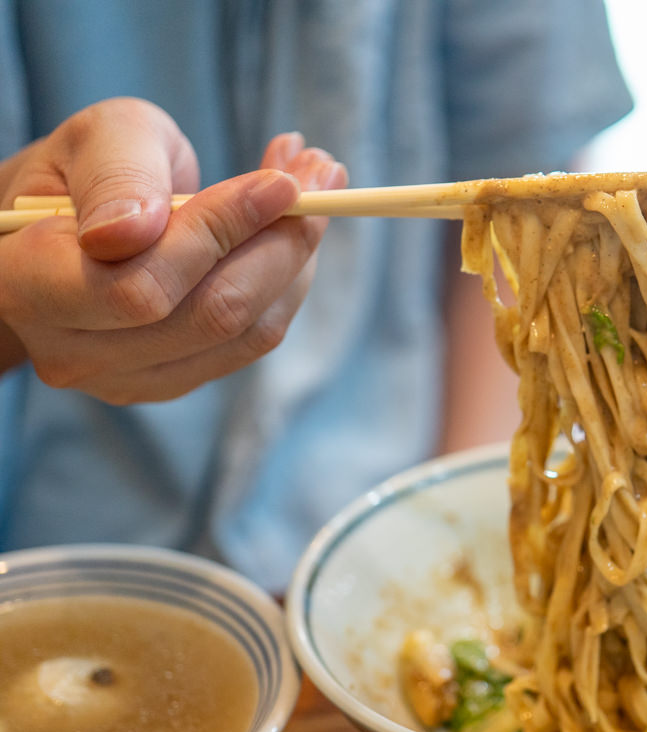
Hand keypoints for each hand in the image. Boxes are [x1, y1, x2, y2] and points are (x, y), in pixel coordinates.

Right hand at [0, 97, 346, 402]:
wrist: (71, 225)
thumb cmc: (82, 174)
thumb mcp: (96, 141)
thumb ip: (118, 175)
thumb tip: (137, 228)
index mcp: (25, 284)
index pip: (138, 286)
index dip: (220, 234)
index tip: (279, 181)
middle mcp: (71, 349)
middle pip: (210, 314)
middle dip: (282, 239)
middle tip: (321, 173)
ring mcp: (125, 377)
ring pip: (247, 330)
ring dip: (297, 255)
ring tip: (313, 185)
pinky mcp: (176, 379)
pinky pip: (255, 338)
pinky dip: (288, 279)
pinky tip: (288, 229)